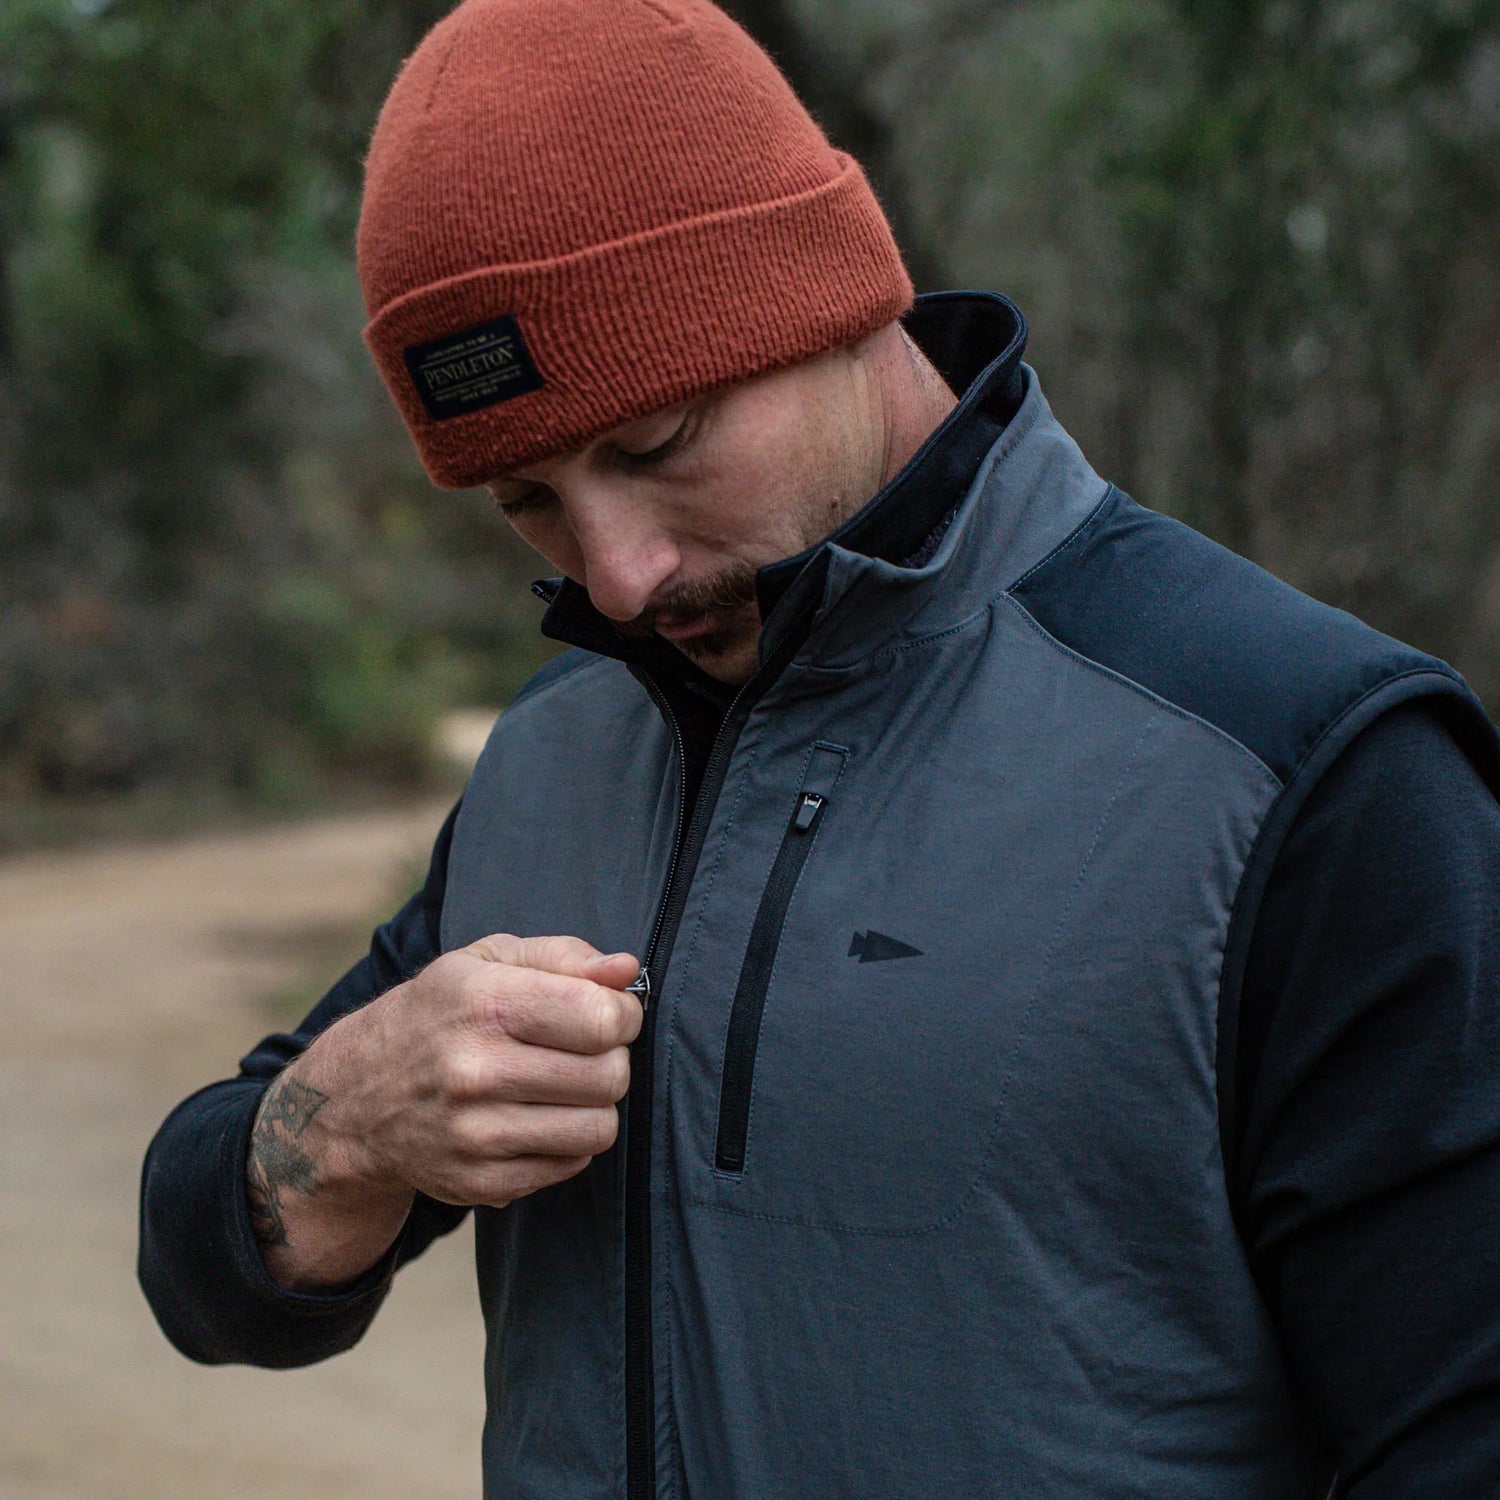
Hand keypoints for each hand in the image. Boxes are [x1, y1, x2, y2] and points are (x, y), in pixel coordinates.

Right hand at [247, 935, 641, 1289]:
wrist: (355, 1097)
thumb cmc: (439, 1014)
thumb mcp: (486, 961)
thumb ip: (564, 956)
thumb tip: (628, 970)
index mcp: (482, 1003)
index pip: (599, 1018)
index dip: (624, 1014)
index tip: (612, 1012)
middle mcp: (475, 1070)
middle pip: (608, 1076)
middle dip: (613, 1058)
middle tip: (588, 1050)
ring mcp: (475, 1134)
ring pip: (599, 1127)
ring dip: (597, 1103)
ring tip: (567, 1084)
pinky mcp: (480, 1182)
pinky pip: (571, 1164)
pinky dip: (569, 1139)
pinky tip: (539, 1116)